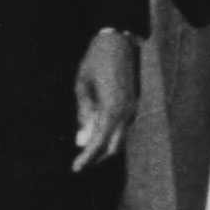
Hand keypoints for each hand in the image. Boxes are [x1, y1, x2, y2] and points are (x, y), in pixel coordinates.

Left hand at [73, 29, 138, 171]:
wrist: (118, 41)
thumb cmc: (95, 61)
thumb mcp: (82, 86)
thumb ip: (83, 114)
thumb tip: (81, 141)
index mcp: (112, 108)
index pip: (99, 142)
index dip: (87, 158)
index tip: (75, 169)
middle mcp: (127, 112)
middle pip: (112, 146)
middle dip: (96, 157)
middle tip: (79, 163)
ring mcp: (133, 108)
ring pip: (119, 138)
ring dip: (103, 147)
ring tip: (85, 151)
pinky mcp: (134, 104)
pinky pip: (122, 127)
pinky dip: (109, 134)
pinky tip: (96, 134)